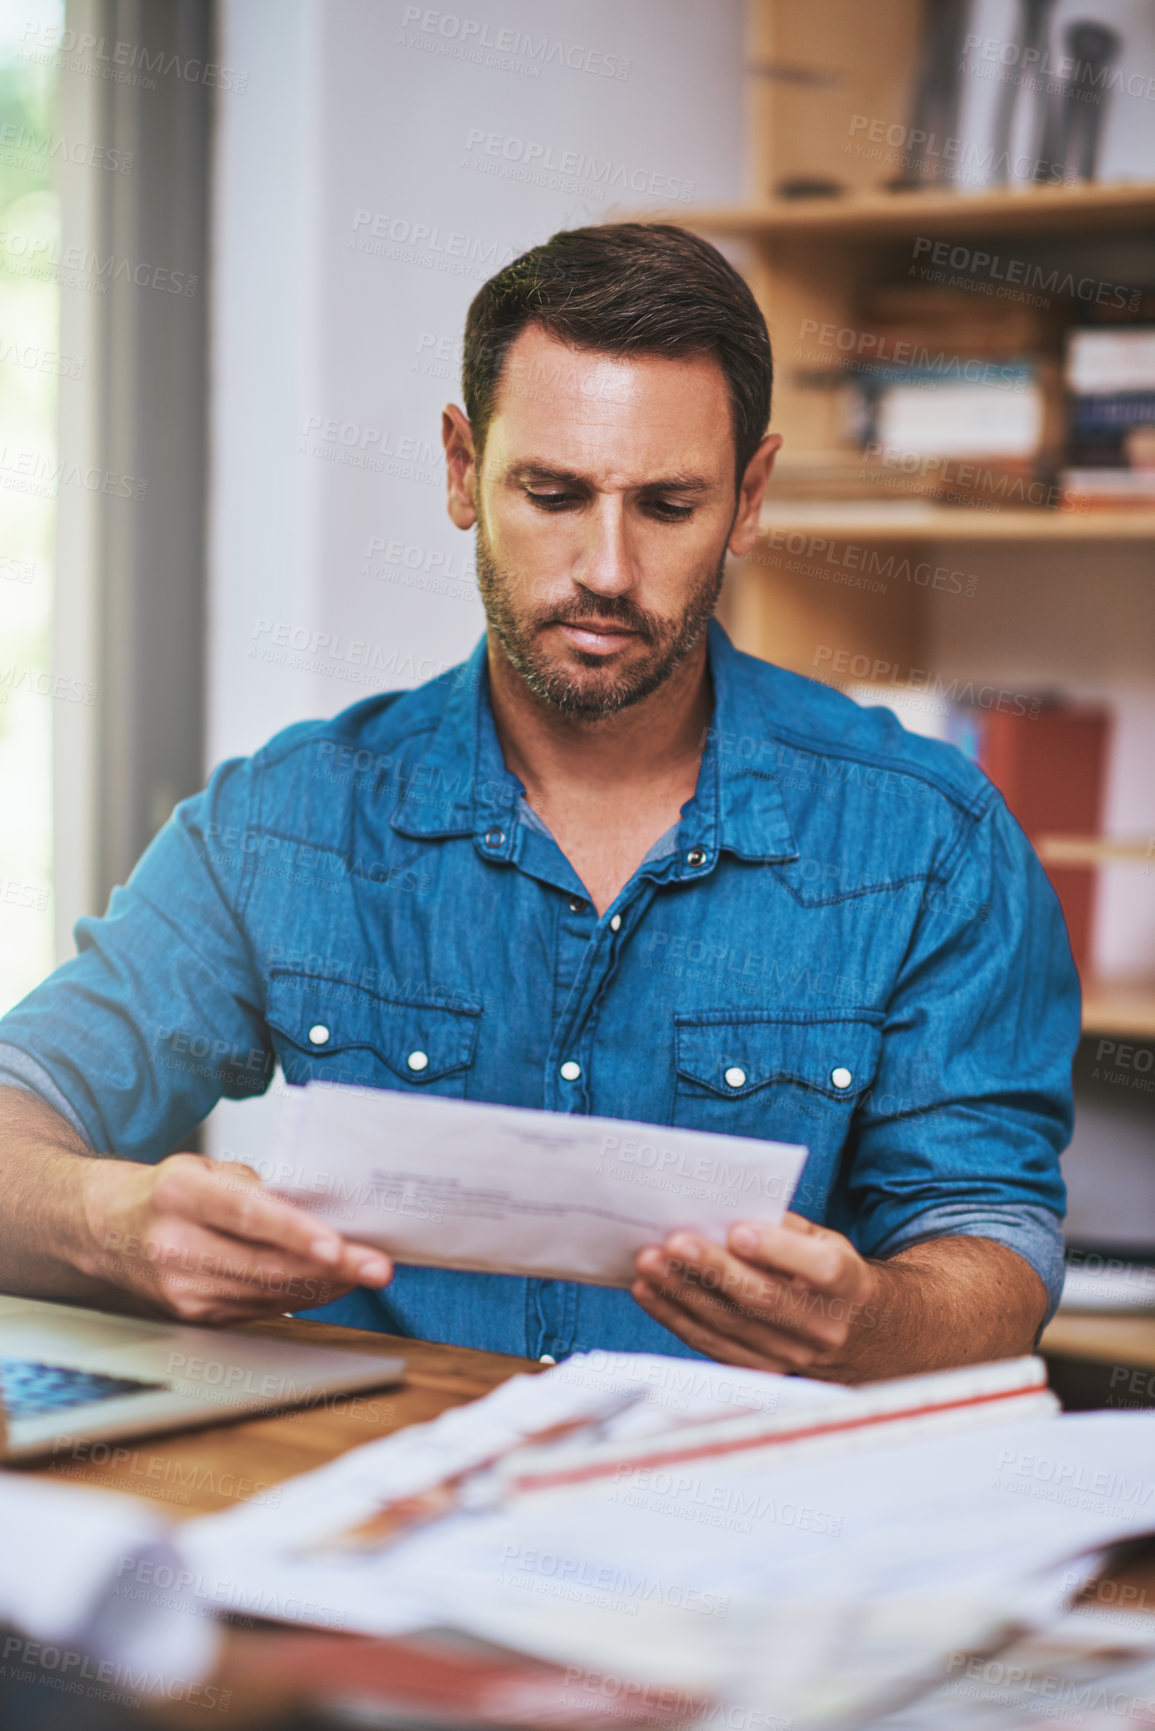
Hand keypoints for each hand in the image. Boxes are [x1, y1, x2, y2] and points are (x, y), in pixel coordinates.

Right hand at [76, 1153, 392, 1324]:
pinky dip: (301, 1295)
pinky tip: (329, 1283)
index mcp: (179, 1195)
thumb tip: (314, 1209)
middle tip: (378, 1265)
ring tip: (365, 1270)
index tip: (339, 1246)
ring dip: (325, 1284)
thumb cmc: (164, 1193)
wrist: (104, 1232)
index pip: (247, 1216)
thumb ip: (256, 1186)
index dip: (297, 1234)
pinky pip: (260, 1308)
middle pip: (266, 1265)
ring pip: (269, 1293)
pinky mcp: (193, 1315)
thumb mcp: (204, 1167)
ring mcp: (182, 1289)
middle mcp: (176, 1246)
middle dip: (333, 1268)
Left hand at [631, 1211, 883, 1378]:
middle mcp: (824, 1327)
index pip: (820, 1269)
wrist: (862, 1336)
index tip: (737, 1230)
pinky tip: (650, 1292)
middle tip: (672, 1242)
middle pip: (762, 1299)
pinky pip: (712, 1346)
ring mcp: (793, 1357)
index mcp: (849, 1285)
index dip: (778, 1250)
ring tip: (648, 1264)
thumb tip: (726, 1211)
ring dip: (682, 1293)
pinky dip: (676, 1318)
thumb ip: (785, 1228)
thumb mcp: (827, 1242)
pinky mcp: (763, 1371)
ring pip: (730, 1325)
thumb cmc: (832, 1274)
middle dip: (712, 1269)